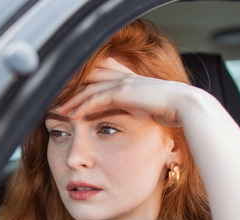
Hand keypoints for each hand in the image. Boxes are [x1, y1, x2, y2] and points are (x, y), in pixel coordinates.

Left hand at [56, 57, 200, 126]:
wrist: (185, 105)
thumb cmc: (173, 111)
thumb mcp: (151, 109)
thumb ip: (139, 111)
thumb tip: (136, 122)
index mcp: (130, 81)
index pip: (99, 80)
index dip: (82, 88)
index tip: (68, 99)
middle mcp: (124, 78)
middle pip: (89, 80)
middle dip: (71, 91)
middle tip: (54, 101)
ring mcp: (123, 83)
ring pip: (89, 89)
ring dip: (72, 100)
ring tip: (58, 110)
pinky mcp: (123, 92)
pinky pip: (96, 98)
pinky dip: (83, 106)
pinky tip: (72, 115)